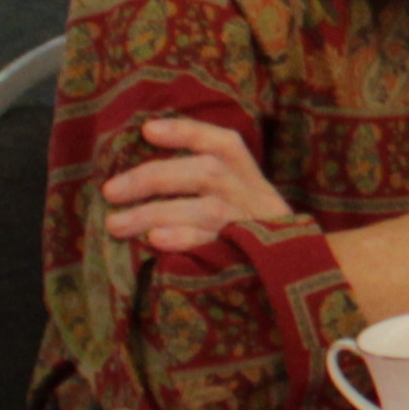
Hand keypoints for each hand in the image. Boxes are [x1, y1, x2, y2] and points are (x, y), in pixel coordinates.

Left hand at [99, 112, 292, 256]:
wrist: (298, 278)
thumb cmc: (251, 236)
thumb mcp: (240, 201)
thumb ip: (203, 183)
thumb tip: (143, 169)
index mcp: (250, 177)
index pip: (224, 144)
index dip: (187, 133)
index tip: (147, 130)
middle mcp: (254, 196)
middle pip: (208, 172)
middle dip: (154, 178)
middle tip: (110, 191)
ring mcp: (254, 227)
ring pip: (206, 209)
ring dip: (156, 212)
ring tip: (115, 224)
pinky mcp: (250, 259)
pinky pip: (214, 246)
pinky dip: (184, 240)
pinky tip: (155, 241)